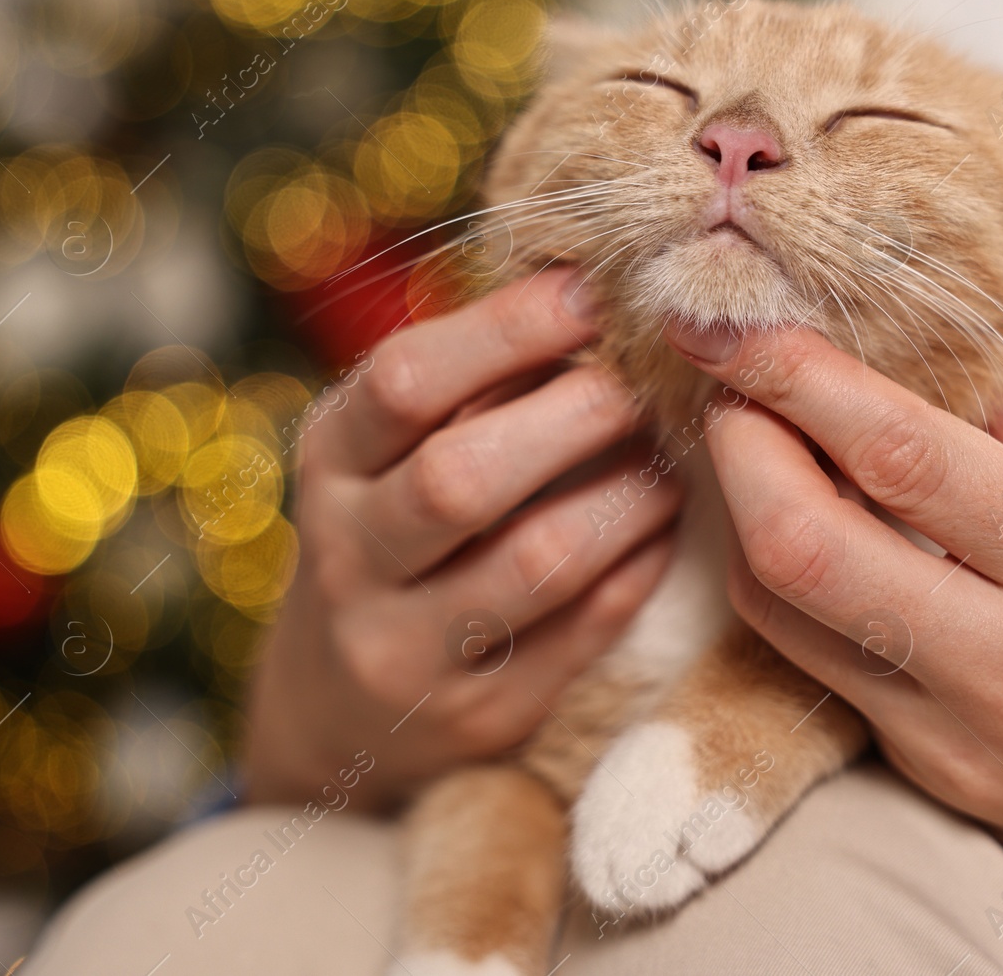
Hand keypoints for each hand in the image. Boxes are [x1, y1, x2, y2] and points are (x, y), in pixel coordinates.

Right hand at [242, 269, 681, 812]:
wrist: (338, 710)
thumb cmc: (394, 533)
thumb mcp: (395, 451)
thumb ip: (475, 381)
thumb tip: (594, 287)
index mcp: (330, 461)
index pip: (404, 382)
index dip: (507, 328)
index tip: (594, 292)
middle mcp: (350, 556)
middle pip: (463, 478)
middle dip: (577, 416)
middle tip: (650, 382)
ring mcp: (406, 649)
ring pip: (537, 562)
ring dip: (628, 495)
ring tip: (672, 456)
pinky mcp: (479, 716)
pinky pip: (583, 631)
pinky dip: (639, 567)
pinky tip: (664, 528)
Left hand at [665, 322, 1002, 975]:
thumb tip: (944, 345)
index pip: (905, 457)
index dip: (798, 376)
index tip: (735, 317)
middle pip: (800, 543)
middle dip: (735, 443)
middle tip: (728, 375)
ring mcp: (959, 737)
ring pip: (780, 608)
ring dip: (741, 510)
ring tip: (757, 436)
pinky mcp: (928, 775)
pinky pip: (815, 659)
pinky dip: (787, 579)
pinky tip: (809, 524)